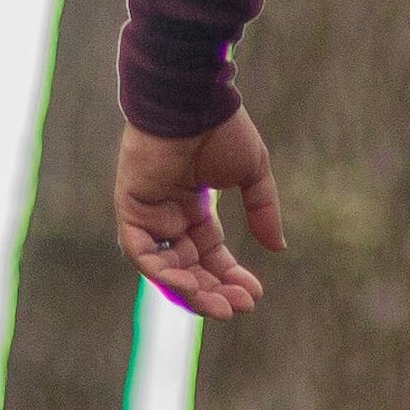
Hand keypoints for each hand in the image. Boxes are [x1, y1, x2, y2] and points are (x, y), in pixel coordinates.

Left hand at [118, 111, 286, 320]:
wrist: (193, 102)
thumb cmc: (222, 129)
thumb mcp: (253, 175)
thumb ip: (262, 211)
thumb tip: (279, 247)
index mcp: (193, 206)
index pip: (210, 252)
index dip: (230, 275)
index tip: (255, 294)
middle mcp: (168, 214)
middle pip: (188, 265)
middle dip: (213, 289)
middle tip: (239, 308)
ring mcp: (148, 213)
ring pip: (165, 266)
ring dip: (191, 290)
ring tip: (220, 306)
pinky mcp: (130, 207)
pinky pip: (142, 251)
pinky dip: (163, 272)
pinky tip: (191, 285)